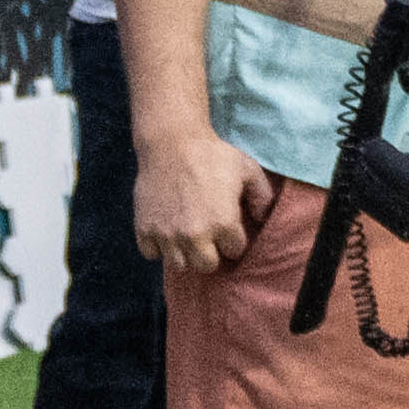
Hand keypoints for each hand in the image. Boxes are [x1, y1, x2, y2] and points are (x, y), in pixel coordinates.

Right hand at [134, 122, 271, 272]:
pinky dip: (158, 246)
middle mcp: (196, 234)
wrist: (171, 142)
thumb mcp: (247, 169)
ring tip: (187, 235)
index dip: (232, 238)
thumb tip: (263, 219)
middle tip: (208, 236)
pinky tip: (166, 230)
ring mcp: (168, 234)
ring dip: (184, 252)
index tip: (227, 225)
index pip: (234, 250)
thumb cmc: (212, 154)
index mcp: (224, 223)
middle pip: (207, 266)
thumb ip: (262, 196)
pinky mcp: (144, 229)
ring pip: (179, 264)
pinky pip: (152, 253)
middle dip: (210, 253)